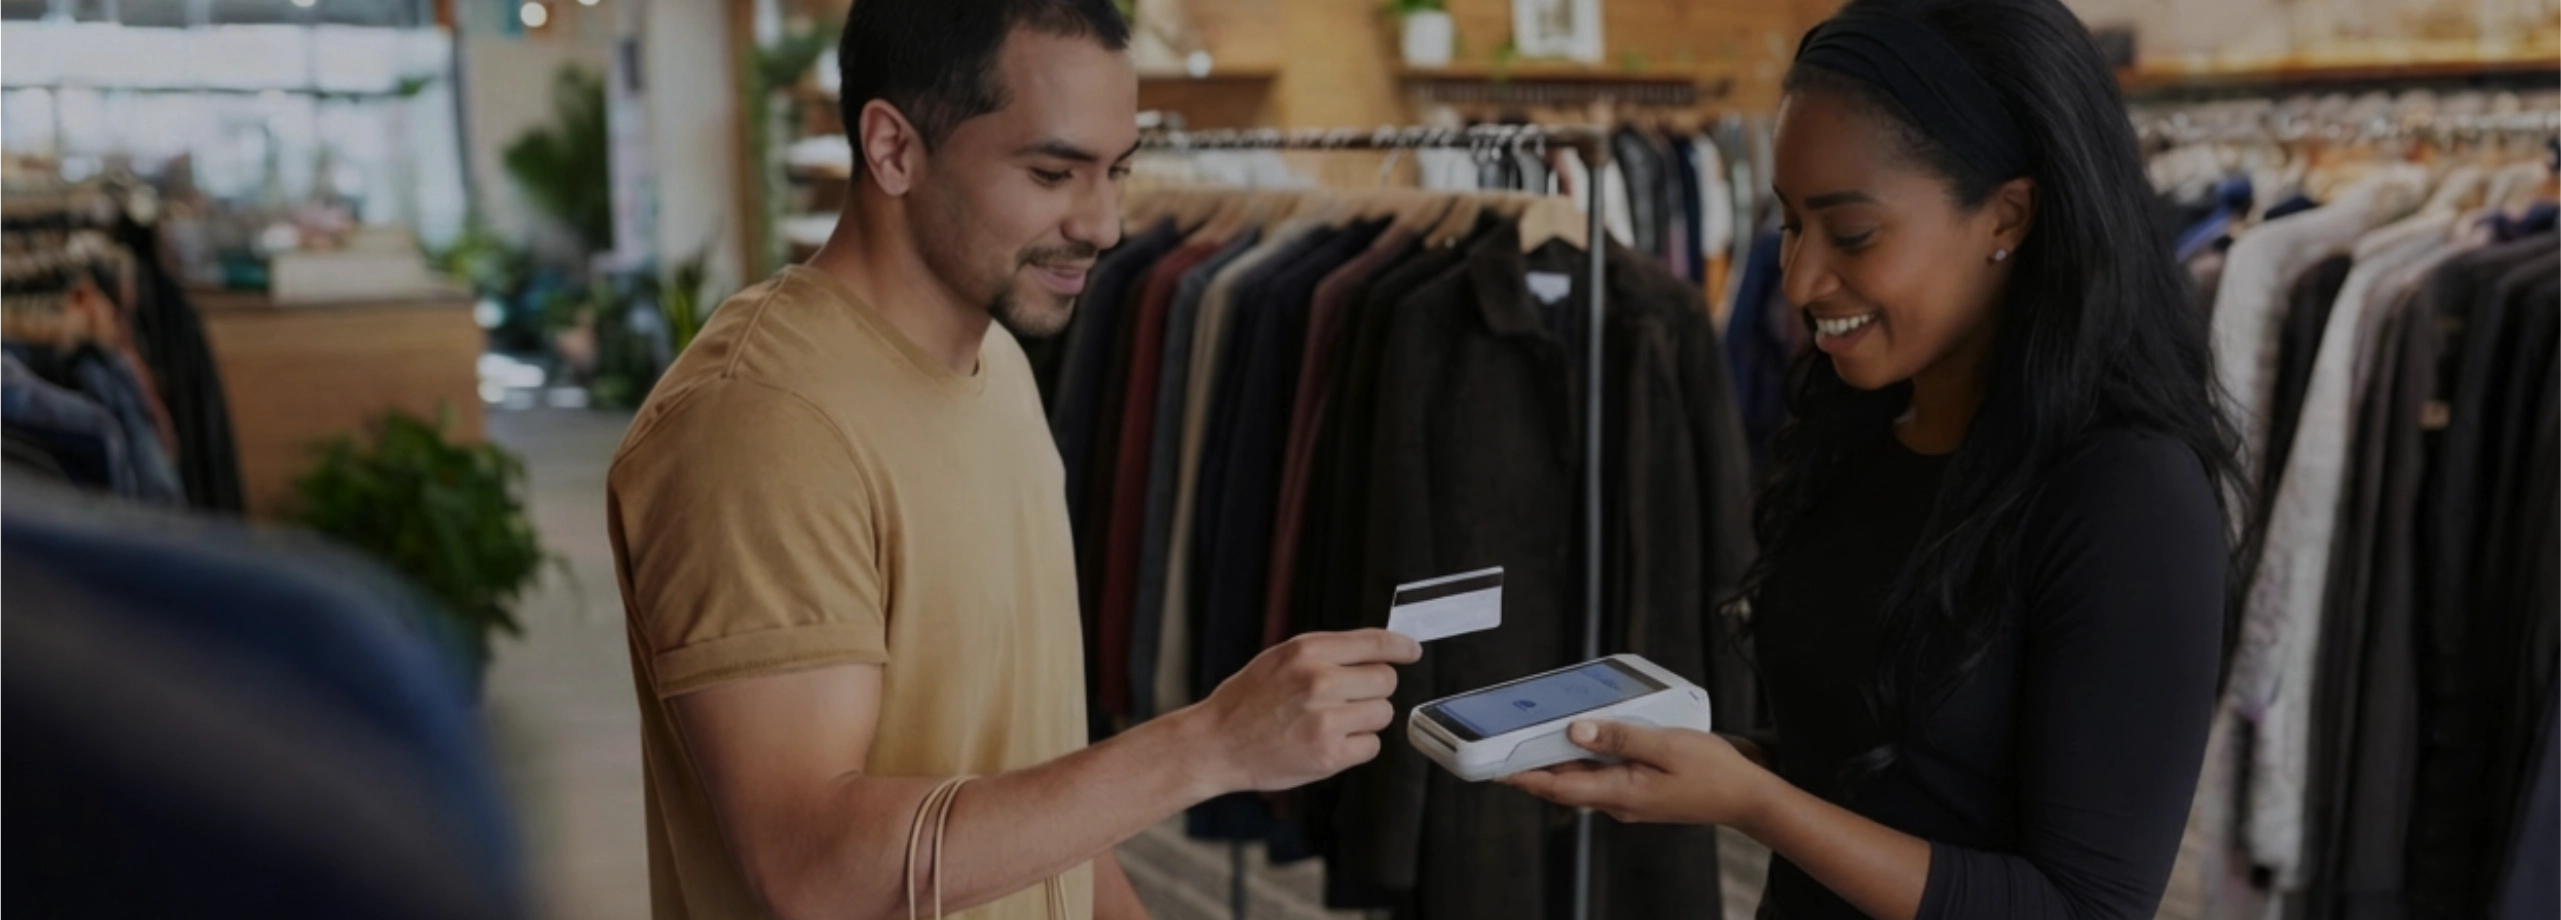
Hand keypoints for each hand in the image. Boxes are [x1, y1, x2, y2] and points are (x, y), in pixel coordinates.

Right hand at [1187, 629, 1422, 793]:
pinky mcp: (1328, 755)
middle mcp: (1319, 682)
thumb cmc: (1247, 701)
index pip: (1374, 643)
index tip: (1412, 651)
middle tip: (1346, 698)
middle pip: (1385, 680)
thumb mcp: (1280, 658)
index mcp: (1307, 651)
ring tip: (1332, 722)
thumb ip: (1326, 653)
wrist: (1216, 743)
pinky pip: (1371, 746)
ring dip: (1365, 718)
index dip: (1400, 647)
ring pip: (1383, 713)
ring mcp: (1325, 720)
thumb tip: (1376, 652)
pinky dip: (1357, 746)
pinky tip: (1329, 742)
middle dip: (1372, 689)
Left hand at [1504, 721, 1781, 828]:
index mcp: (1622, 793)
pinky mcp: (1640, 793)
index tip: (1496, 769)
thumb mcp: (1666, 745)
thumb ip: (1620, 737)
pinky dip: (1586, 760)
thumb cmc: (1714, 772)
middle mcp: (1620, 802)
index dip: (1525, 777)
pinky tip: (1584, 740)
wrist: (1747, 797)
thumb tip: (1576, 730)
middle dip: (1534, 768)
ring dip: (1559, 763)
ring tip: (1536, 739)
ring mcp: (1630, 800)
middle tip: (1504, 749)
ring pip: (1583, 781)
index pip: (1560, 787)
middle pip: (1566, 785)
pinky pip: (1603, 777)